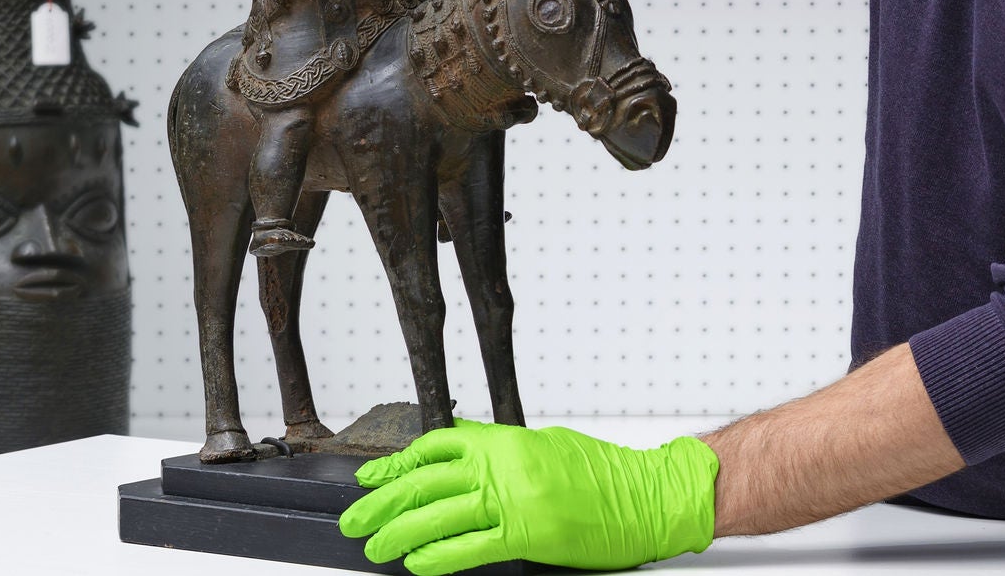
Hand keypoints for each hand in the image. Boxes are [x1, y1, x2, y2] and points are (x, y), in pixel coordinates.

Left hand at [339, 419, 717, 574]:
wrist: (647, 494)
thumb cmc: (604, 473)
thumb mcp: (546, 445)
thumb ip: (501, 451)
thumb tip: (461, 455)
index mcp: (508, 441)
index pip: (436, 447)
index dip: (396, 464)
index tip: (372, 478)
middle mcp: (506, 466)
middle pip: (426, 483)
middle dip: (383, 503)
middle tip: (357, 519)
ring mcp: (516, 500)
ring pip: (438, 516)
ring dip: (399, 533)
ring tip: (377, 546)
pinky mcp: (528, 535)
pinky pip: (469, 547)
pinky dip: (436, 557)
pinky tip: (417, 563)